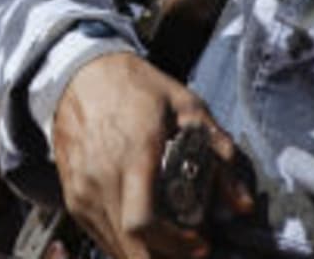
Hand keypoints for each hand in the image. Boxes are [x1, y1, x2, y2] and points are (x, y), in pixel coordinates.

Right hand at [52, 52, 251, 258]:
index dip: (176, 245)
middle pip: (130, 246)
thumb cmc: (135, 87)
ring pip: (113, 245)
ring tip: (171, 241)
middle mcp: (101, 177)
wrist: (80, 73)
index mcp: (132, 155)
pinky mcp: (71, 194)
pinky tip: (144, 234)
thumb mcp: (186, 106)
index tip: (201, 243)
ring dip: (145, 254)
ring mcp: (81, 189)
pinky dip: (122, 243)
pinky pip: (97, 233)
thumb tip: (243, 204)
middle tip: (190, 250)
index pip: (144, 224)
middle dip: (165, 258)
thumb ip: (219, 151)